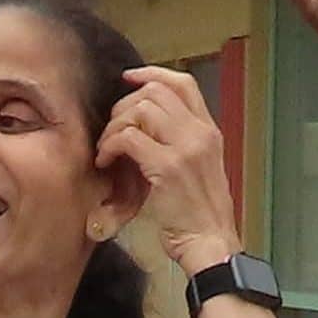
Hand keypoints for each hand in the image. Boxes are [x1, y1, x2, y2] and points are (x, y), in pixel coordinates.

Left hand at [102, 65, 240, 264]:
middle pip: (155, 92)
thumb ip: (180, 142)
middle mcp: (200, 134)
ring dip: (114, 126)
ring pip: (140, 109)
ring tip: (107, 149)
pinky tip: (106, 162)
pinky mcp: (167, 167)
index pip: (183, 83)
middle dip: (124, 106)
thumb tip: (145, 123)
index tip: (128, 78)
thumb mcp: (198, 168)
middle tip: (111, 130)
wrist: (211, 243)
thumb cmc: (199, 213)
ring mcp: (186, 148)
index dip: (152, 74)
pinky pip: (128, 138)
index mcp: (209, 132)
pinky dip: (110, 146)